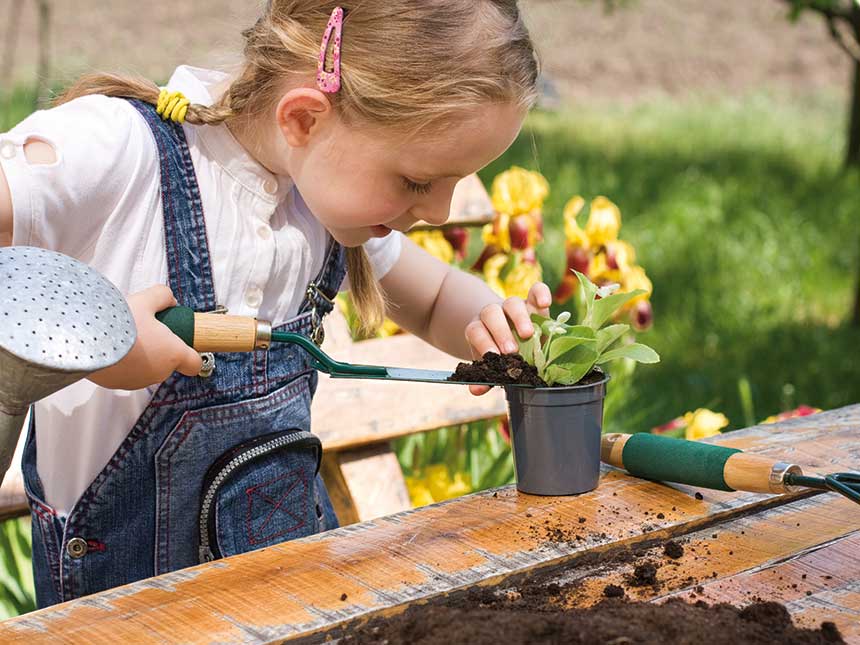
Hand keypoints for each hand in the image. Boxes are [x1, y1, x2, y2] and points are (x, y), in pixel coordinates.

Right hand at [88, 285, 202, 389]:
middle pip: (168, 362)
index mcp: (173, 354)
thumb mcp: (145, 299)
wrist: (84, 339)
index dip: (191, 353)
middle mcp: (159, 373)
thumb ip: (163, 296)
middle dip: (161, 347)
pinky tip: (112, 346)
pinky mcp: (117, 384)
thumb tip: (169, 300)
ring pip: (147, 368)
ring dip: (141, 355)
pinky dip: (123, 362)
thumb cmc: (119, 321)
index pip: (194, 364)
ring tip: (125, 335)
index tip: (183, 342)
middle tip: (146, 329)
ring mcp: (138, 381)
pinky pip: (126, 372)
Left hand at [464, 282, 550, 395]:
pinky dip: (540, 292)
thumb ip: (485, 376)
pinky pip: (536, 290)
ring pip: (512, 303)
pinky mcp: (533, 301)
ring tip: (528, 334)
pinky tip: (545, 302)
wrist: (509, 333)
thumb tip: (476, 390)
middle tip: (511, 351)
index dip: (483, 342)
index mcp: (480, 329)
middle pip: (491, 314)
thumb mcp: (492, 365)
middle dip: (501, 332)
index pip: (476, 331)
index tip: (494, 356)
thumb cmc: (500, 354)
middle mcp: (495, 314)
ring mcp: (514, 306)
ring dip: (520, 318)